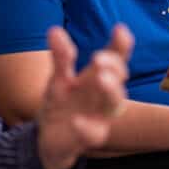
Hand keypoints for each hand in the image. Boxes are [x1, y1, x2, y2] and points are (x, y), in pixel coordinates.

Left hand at [37, 24, 133, 168]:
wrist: (48, 138)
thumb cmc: (61, 102)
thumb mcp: (59, 78)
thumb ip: (61, 57)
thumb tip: (54, 30)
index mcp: (97, 78)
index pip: (115, 60)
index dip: (120, 46)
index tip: (120, 30)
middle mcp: (102, 97)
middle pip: (118, 80)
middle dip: (114, 68)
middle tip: (99, 57)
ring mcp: (97, 117)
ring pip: (112, 106)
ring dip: (110, 91)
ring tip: (101, 77)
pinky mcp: (86, 139)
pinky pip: (92, 134)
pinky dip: (86, 127)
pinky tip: (77, 121)